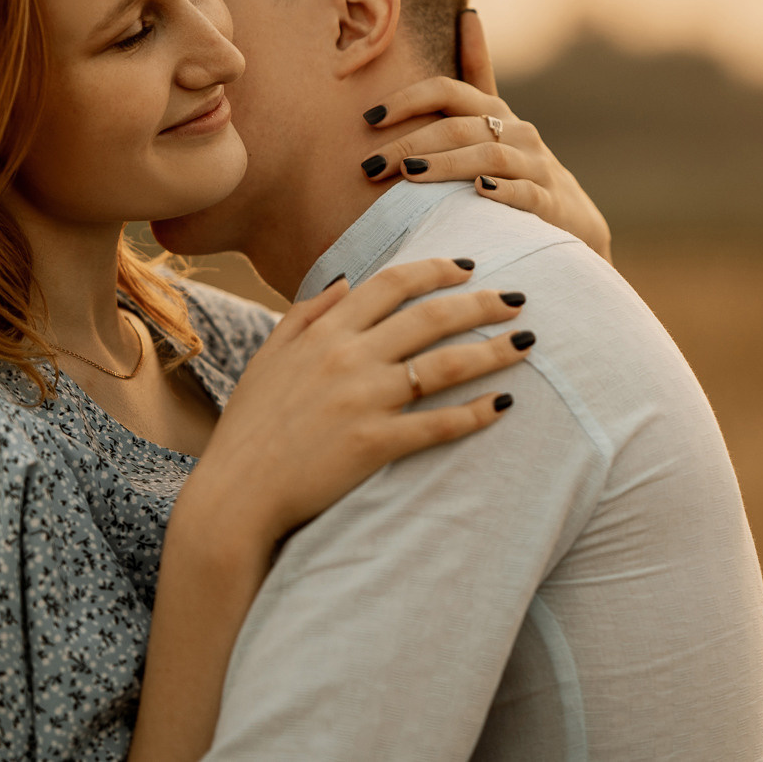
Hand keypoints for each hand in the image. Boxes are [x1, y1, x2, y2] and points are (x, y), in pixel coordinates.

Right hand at [179, 257, 531, 550]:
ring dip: (493, 351)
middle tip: (519, 299)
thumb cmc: (252, 426)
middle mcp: (348, 358)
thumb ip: (308, 313)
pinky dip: (475, 412)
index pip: (392, 284)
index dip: (437, 270)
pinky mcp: (375, 445)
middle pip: (431, 316)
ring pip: (445, 365)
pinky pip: (438, 424)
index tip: (470, 267)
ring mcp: (364, 401)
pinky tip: (503, 404)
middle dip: (482, 304)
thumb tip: (346, 279)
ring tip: (527, 343)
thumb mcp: (269, 356)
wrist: (235, 495)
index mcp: (325, 332)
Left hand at [363, 10, 612, 259]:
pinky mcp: (549, 200)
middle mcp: (517, 131)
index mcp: (495, 110)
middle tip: (372, 163)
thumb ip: (479, 71)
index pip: (448, 91)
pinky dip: (502, 190)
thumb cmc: (519, 164)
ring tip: (410, 175)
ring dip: (445, 165)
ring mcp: (535, 165)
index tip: (370, 116)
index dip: (408, 100)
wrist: (571, 214)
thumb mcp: (498, 118)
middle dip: (411, 143)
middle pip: (459, 127)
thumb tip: (468, 12)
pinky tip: (478, 192)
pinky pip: (525, 192)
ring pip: (487, 157)